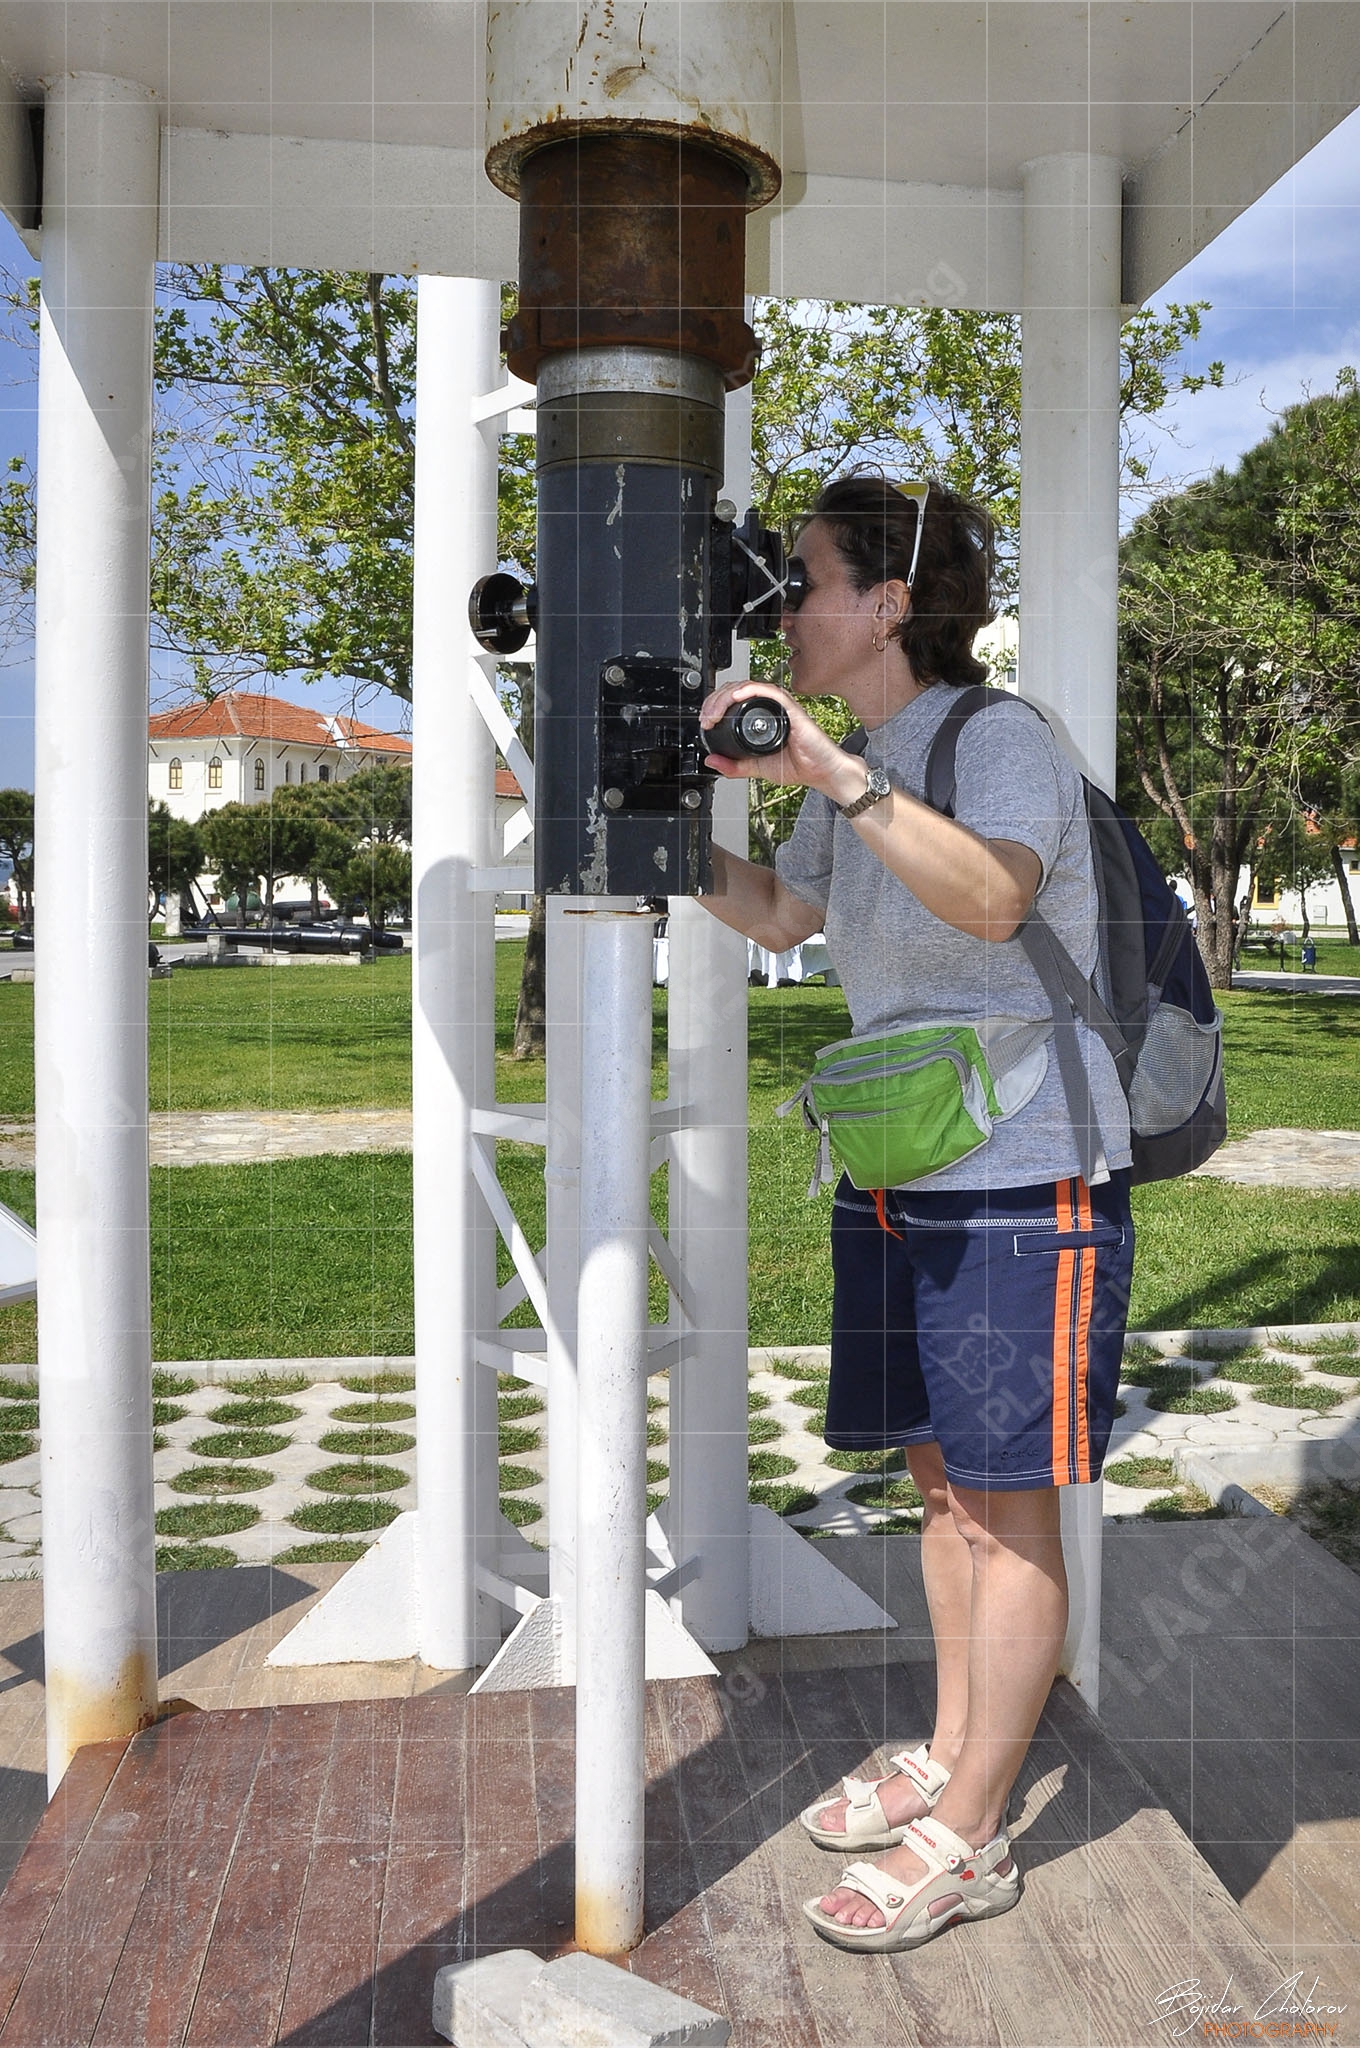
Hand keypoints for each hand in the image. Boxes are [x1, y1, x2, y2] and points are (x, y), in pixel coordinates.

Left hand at [699, 681, 869, 806]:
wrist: (822, 772)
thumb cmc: (799, 765)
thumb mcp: (756, 768)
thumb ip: (734, 766)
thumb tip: (711, 760)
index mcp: (761, 716)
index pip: (733, 700)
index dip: (714, 706)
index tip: (705, 721)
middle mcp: (770, 707)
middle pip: (736, 690)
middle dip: (714, 701)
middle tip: (706, 719)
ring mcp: (780, 705)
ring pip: (747, 687)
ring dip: (725, 696)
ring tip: (714, 714)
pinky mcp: (790, 708)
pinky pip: (768, 691)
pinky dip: (749, 690)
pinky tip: (735, 698)